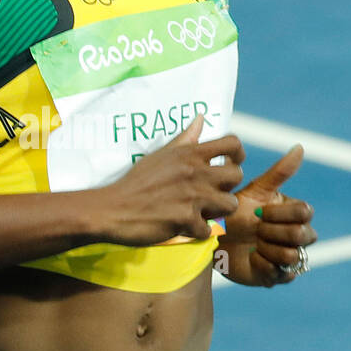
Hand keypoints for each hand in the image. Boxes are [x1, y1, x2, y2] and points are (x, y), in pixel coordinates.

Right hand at [98, 110, 245, 246]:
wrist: (113, 209)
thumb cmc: (135, 182)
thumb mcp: (160, 155)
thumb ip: (185, 140)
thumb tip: (202, 118)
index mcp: (189, 154)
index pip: (232, 144)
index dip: (238, 154)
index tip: (231, 163)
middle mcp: (196, 172)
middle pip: (236, 176)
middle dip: (228, 186)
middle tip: (213, 192)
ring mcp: (193, 197)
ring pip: (230, 204)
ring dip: (218, 211)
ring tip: (202, 212)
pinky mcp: (186, 221)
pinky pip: (209, 230)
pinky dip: (198, 232)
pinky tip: (185, 227)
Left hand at [214, 143, 316, 286]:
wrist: (212, 238)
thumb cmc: (234, 211)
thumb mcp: (255, 191)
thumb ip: (279, 172)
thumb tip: (300, 147)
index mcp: (293, 213)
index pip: (305, 212)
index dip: (282, 213)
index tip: (259, 212)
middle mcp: (295, 235)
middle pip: (304, 235)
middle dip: (275, 232)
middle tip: (254, 230)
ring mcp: (287, 256)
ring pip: (294, 255)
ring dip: (269, 249)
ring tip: (252, 244)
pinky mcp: (276, 276)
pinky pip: (282, 275)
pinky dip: (264, 266)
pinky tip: (251, 258)